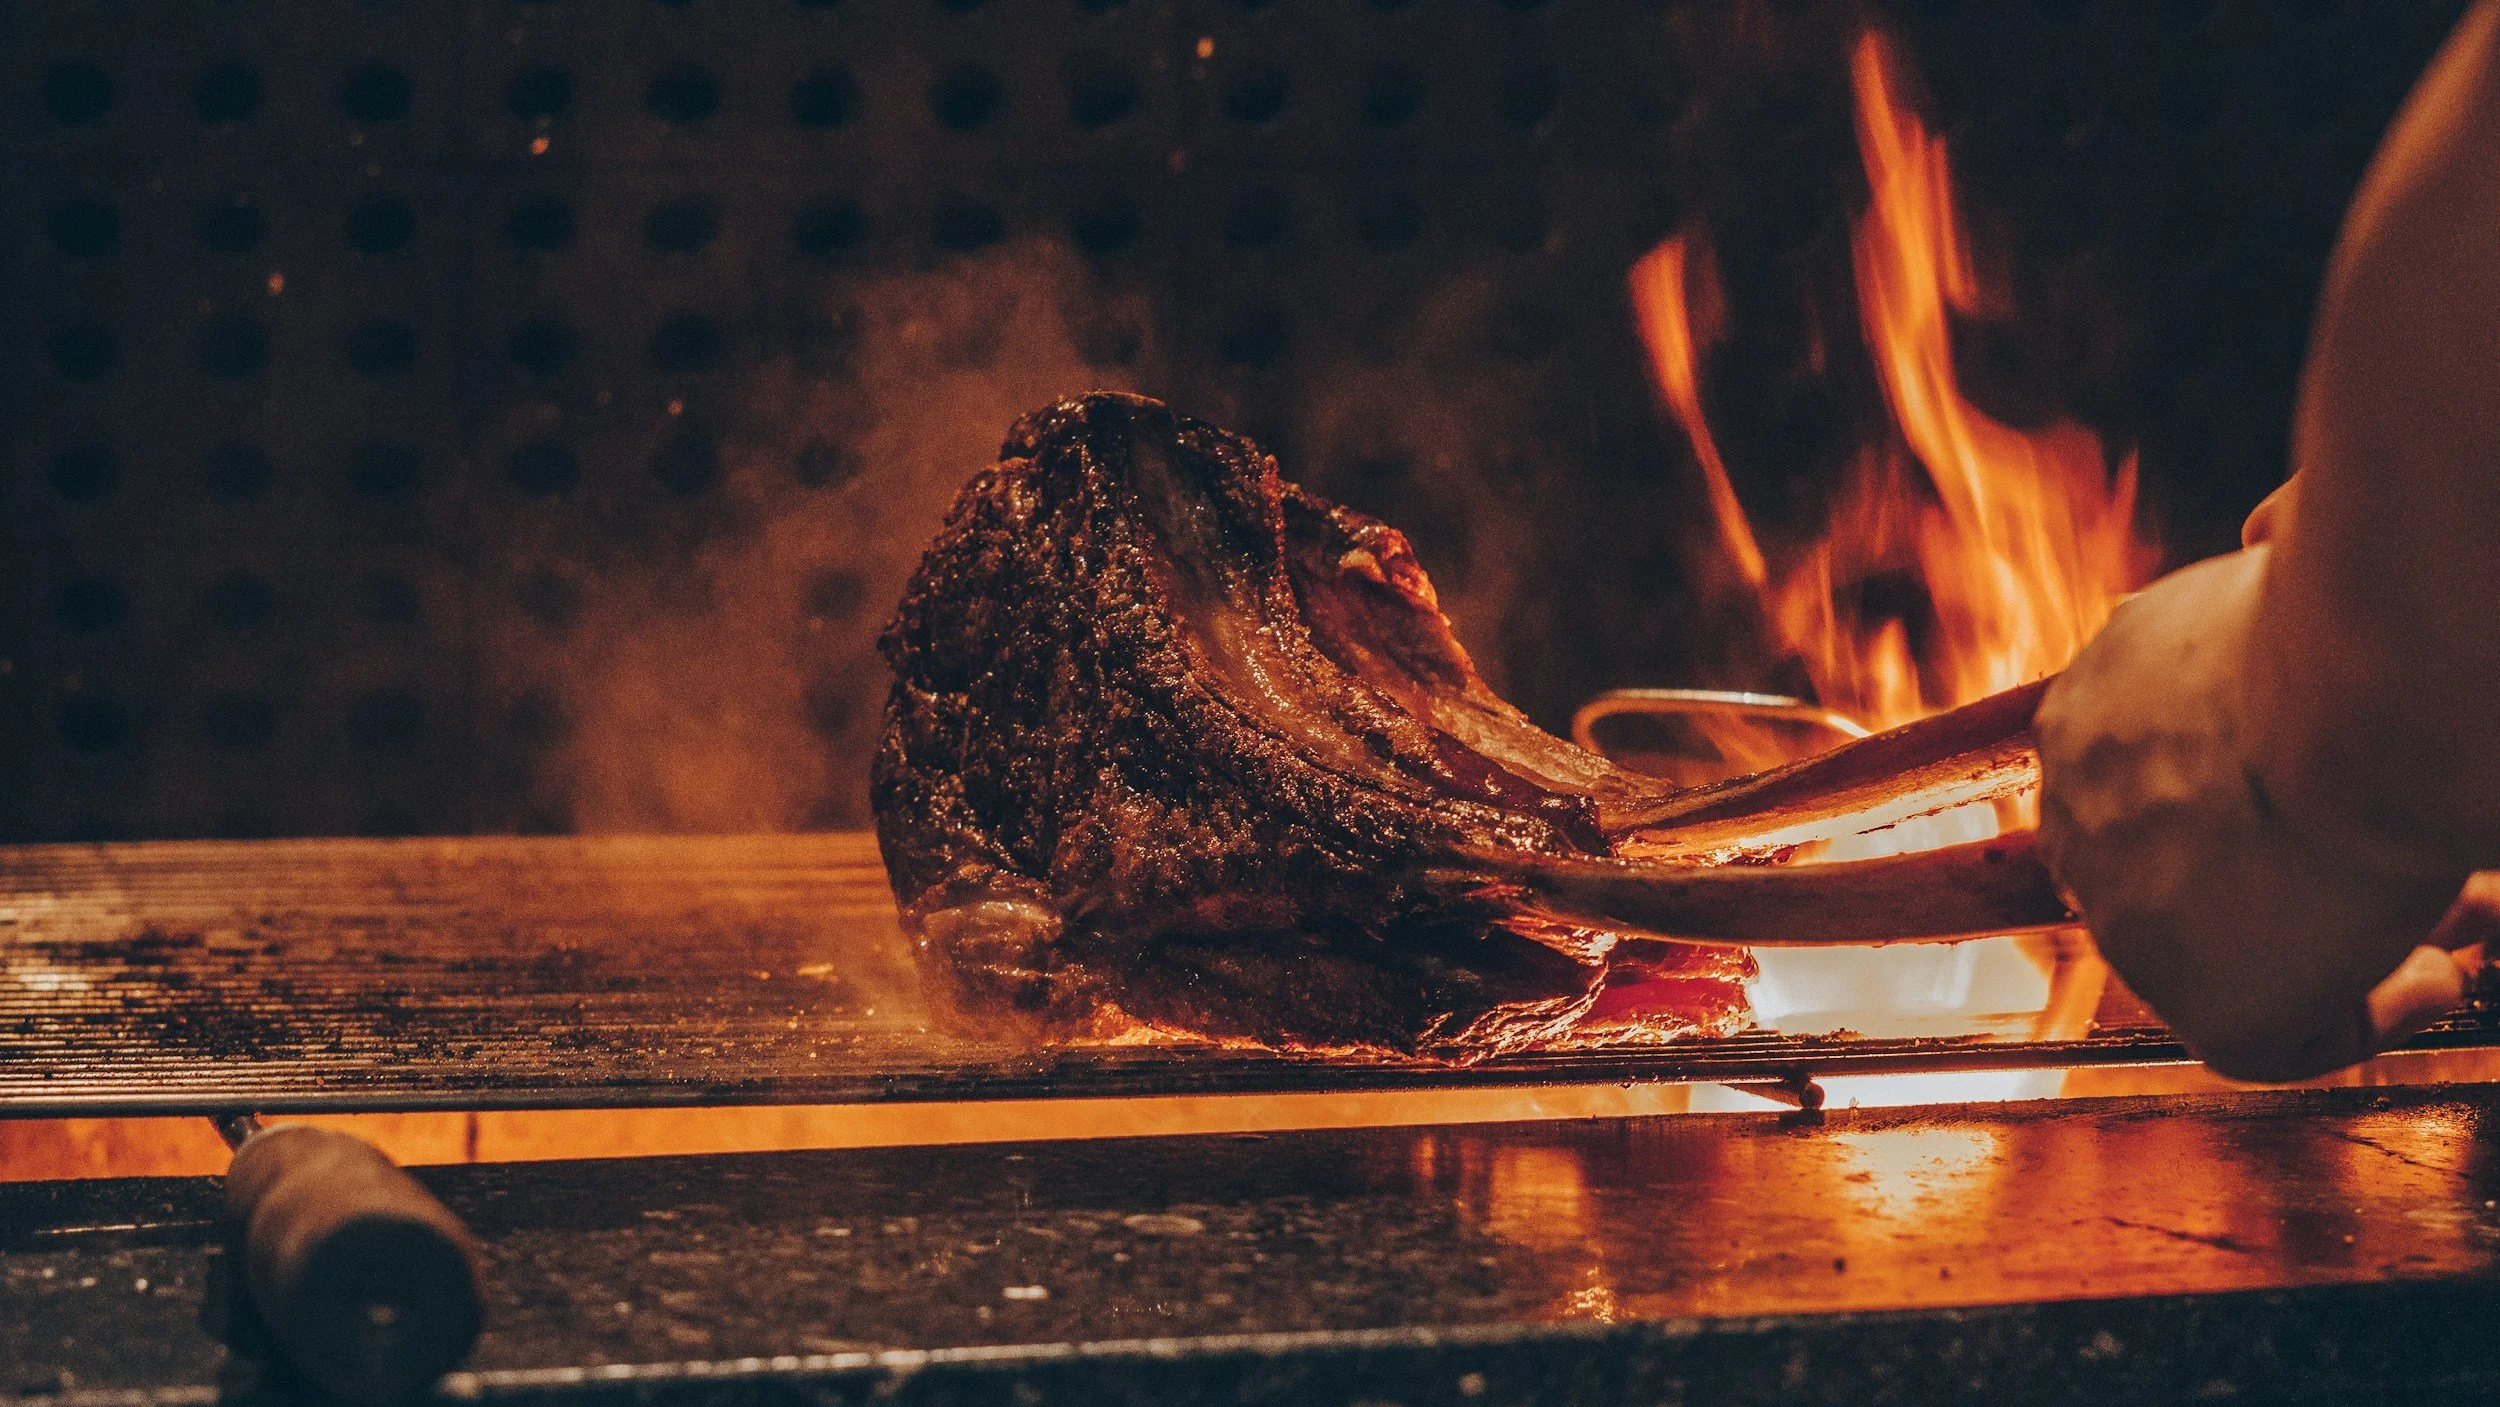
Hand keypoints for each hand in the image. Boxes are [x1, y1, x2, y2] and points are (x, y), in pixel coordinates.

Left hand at [2036, 546, 2468, 1081]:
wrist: (2357, 698)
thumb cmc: (2349, 611)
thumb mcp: (2288, 552)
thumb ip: (2278, 544)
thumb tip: (2270, 520)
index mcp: (2090, 705)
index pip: (2155, 769)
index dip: (2255, 784)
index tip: (2347, 783)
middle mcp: (2083, 810)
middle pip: (2187, 863)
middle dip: (2291, 869)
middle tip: (2406, 868)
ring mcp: (2129, 912)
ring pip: (2230, 952)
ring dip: (2340, 942)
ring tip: (2453, 923)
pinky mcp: (2199, 1002)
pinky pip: (2272, 1039)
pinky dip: (2360, 1015)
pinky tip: (2433, 975)